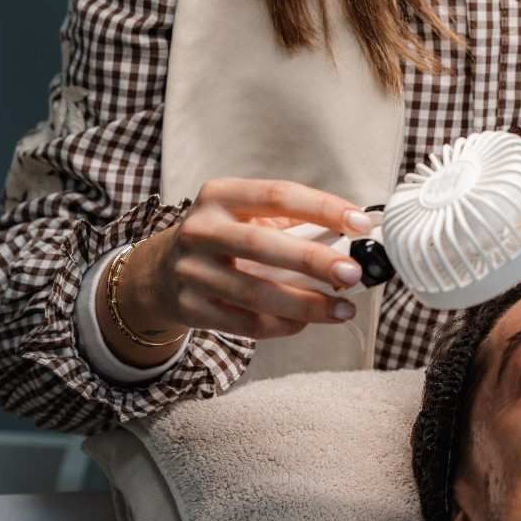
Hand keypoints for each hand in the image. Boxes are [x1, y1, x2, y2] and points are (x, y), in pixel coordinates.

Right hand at [98, 178, 375, 367]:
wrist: (160, 272)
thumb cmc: (223, 238)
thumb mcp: (246, 216)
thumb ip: (293, 222)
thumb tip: (353, 234)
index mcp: (220, 195)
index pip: (278, 195)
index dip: (323, 207)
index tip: (361, 222)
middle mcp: (200, 229)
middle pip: (263, 245)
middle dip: (314, 260)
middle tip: (353, 273)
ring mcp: (190, 271)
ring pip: (256, 293)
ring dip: (306, 304)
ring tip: (342, 309)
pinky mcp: (190, 308)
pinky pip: (246, 323)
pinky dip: (282, 325)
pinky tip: (306, 322)